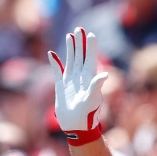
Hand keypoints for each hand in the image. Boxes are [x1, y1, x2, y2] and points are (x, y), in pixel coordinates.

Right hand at [48, 27, 108, 144]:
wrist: (75, 126)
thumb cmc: (87, 115)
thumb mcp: (92, 100)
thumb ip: (96, 86)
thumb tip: (104, 74)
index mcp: (89, 78)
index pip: (90, 58)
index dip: (90, 46)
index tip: (90, 34)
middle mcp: (81, 77)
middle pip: (80, 55)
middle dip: (80, 42)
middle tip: (79, 28)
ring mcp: (71, 80)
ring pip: (71, 60)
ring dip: (70, 48)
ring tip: (70, 35)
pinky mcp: (62, 86)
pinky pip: (57, 70)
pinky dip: (55, 62)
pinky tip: (52, 54)